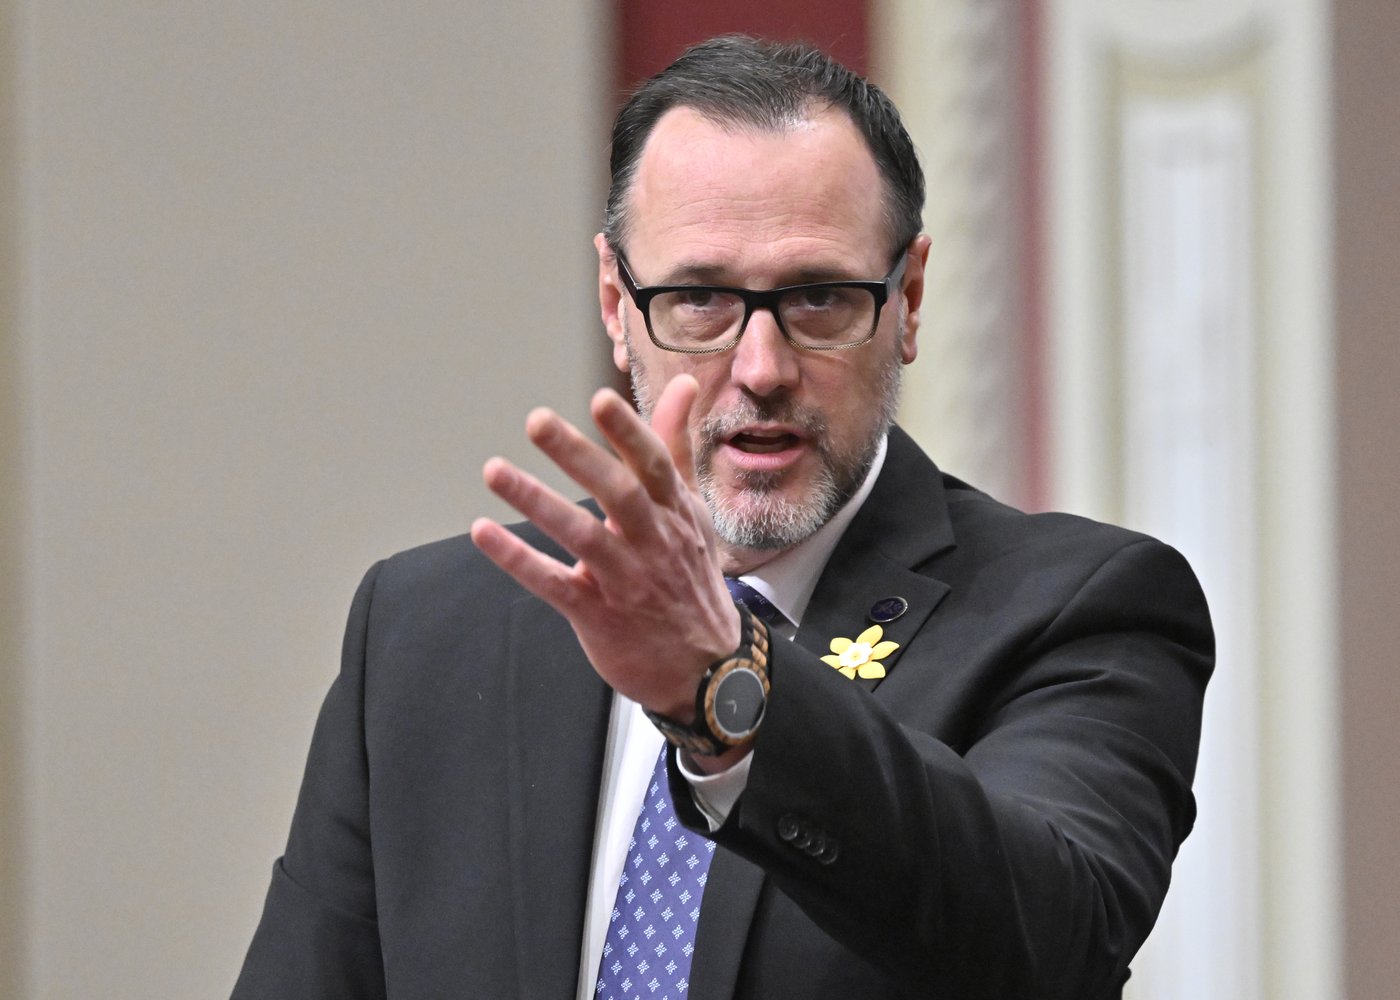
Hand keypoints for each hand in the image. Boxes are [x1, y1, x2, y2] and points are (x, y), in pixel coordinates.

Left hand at [470, 375, 739, 721]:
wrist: (708, 670)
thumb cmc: (690, 577)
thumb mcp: (691, 512)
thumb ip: (672, 448)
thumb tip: (682, 386)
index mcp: (674, 514)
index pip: (654, 466)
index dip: (629, 433)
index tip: (600, 401)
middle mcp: (653, 543)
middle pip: (618, 494)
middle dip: (578, 456)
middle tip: (537, 422)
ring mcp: (625, 581)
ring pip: (581, 536)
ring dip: (536, 501)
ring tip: (494, 470)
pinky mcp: (597, 615)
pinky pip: (554, 584)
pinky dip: (518, 558)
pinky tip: (484, 532)